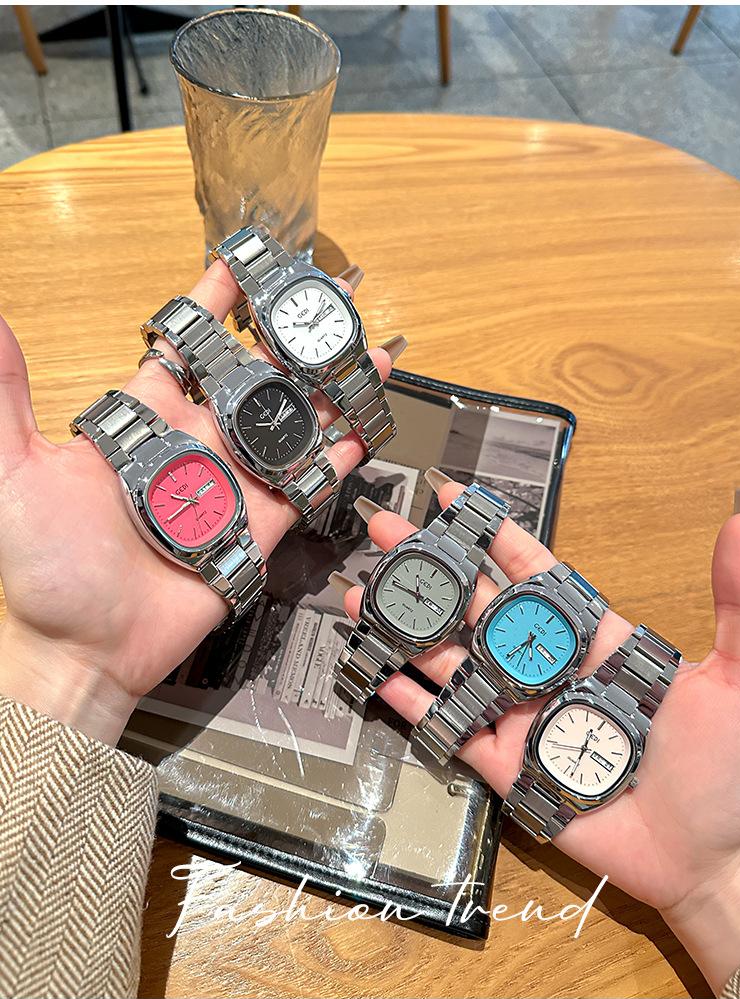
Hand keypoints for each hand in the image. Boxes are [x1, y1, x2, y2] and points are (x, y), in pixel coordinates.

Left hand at [0, 261, 396, 746]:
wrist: (82, 650)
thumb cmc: (45, 568)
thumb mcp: (17, 473)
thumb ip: (9, 396)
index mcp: (144, 422)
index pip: (186, 347)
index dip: (213, 305)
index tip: (241, 264)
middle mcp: (195, 445)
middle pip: (253, 377)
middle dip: (291, 335)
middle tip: (325, 299)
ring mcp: (232, 486)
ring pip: (290, 424)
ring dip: (327, 388)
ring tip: (362, 351)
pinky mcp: (258, 529)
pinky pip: (305, 485)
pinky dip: (336, 456)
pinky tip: (362, 426)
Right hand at [339, 472, 739, 993]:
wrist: (716, 859)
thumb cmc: (736, 771)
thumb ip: (737, 604)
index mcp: (598, 641)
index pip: (537, 575)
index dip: (497, 535)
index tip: (458, 499)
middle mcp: (550, 671)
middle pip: (477, 607)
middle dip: (432, 566)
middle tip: (385, 527)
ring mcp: (524, 718)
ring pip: (452, 662)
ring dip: (408, 627)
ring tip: (362, 591)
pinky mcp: (508, 770)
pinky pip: (450, 729)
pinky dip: (415, 701)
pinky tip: (379, 671)